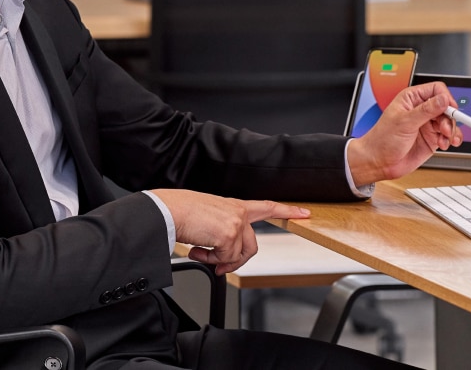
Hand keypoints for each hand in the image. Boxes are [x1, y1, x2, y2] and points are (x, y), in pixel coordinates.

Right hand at [151, 189, 309, 274]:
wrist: (167, 210)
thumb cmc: (181, 211)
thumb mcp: (208, 217)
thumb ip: (222, 231)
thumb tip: (222, 255)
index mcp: (234, 205)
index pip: (267, 207)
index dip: (287, 211)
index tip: (303, 213)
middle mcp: (238, 212)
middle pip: (252, 246)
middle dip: (236, 261)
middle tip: (218, 266)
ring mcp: (235, 222)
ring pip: (237, 255)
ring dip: (217, 260)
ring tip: (201, 252)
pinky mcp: (228, 234)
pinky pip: (224, 258)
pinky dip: (210, 260)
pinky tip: (198, 250)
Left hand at [347, 81, 461, 186]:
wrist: (378, 162)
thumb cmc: (382, 139)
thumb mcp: (405, 122)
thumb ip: (426, 110)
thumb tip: (443, 99)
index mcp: (412, 99)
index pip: (436, 90)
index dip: (446, 98)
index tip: (450, 109)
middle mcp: (421, 110)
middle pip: (446, 107)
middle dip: (449, 118)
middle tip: (446, 129)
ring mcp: (427, 125)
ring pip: (448, 122)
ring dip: (451, 130)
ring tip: (446, 139)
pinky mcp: (431, 139)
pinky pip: (447, 136)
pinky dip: (450, 139)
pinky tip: (445, 144)